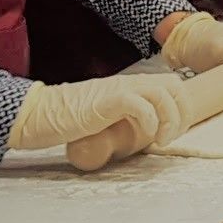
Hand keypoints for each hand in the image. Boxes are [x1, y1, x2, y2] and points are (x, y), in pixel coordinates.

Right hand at [8, 73, 183, 157]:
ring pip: (162, 92)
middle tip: (172, 137)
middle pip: (174, 84)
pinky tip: (145, 136)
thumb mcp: (108, 115)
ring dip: (170, 119)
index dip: (182, 107)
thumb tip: (147, 133)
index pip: (171, 84)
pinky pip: (140, 104)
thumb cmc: (71, 119)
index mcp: (130, 85)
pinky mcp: (106, 101)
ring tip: (161, 140)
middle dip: (183, 112)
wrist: (40, 114)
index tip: (175, 132)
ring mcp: (118, 89)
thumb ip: (127, 116)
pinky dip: (150, 121)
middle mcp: (128, 82)